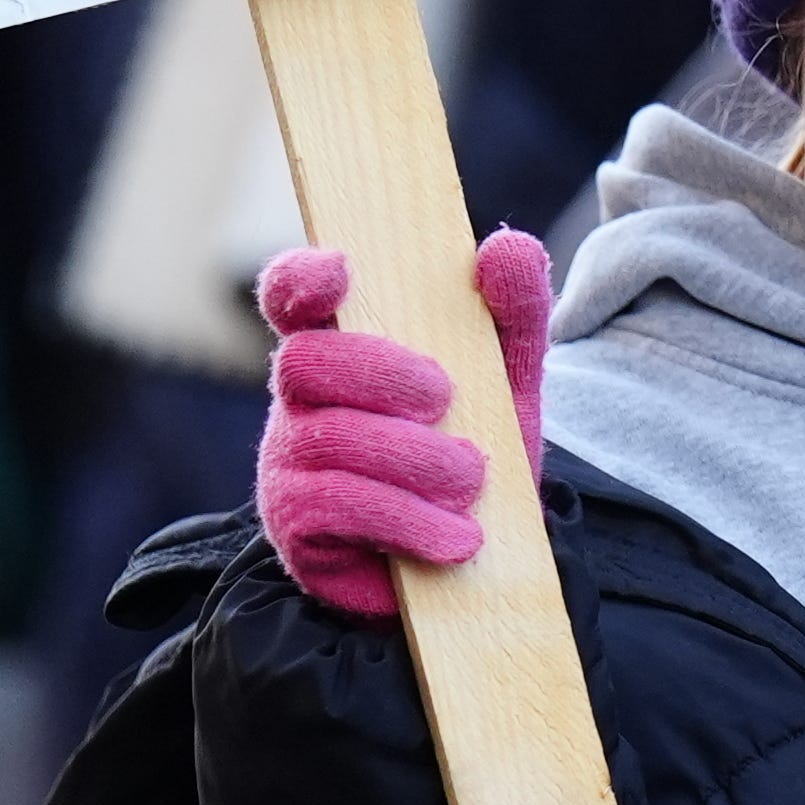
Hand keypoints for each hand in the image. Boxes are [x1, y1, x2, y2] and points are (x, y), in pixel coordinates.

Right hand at [249, 229, 557, 620]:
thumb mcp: (510, 376)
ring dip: (416, 460)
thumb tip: (504, 249)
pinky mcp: (295, 525)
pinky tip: (456, 538)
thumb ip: (515, 309)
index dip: (300, 277)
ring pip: (329, 439)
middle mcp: (301, 398)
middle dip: (382, 374)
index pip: (290, 295)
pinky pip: (335, 505)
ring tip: (472, 482)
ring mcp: (289, 461)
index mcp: (342, 344)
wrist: (476, 556)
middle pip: (305, 361)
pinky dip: (408, 519)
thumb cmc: (477, 445)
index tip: (341, 271)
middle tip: (445, 399)